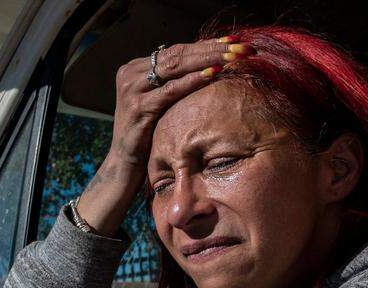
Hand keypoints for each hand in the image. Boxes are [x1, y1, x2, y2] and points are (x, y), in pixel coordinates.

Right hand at [75, 37, 251, 235]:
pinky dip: (192, 81)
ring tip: (234, 55)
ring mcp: (132, 90)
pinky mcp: (137, 108)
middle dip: (213, 49)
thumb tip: (211, 63)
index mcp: (136, 68)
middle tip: (242, 45)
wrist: (124, 166)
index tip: (236, 41)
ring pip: (176, 67)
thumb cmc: (148, 135)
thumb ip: (174, 82)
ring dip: (208, 59)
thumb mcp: (160, 103)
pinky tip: (214, 73)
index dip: (207, 44)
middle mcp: (131, 73)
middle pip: (178, 54)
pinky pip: (170, 91)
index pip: (177, 50)